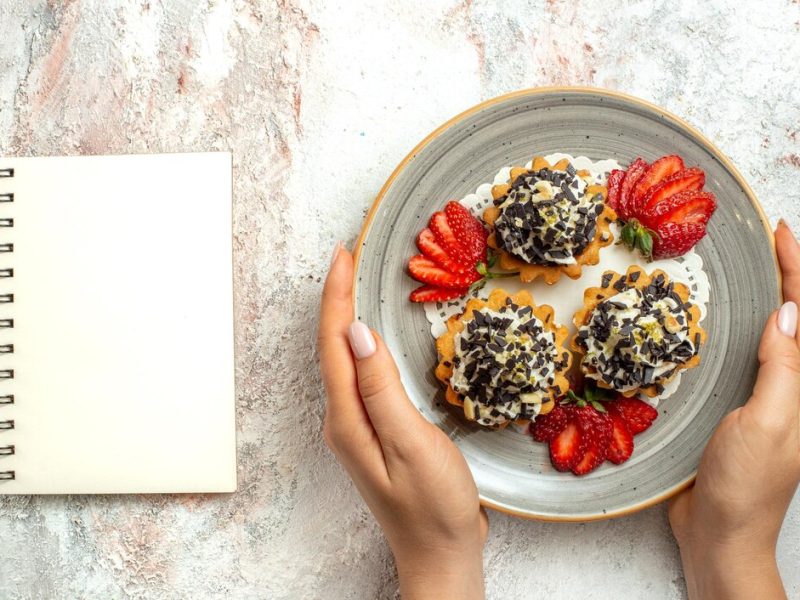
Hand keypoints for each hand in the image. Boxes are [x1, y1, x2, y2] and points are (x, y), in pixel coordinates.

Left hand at [319, 242, 487, 599]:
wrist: (441, 554)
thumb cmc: (433, 505)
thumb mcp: (411, 444)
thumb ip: (382, 389)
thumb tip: (358, 332)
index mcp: (348, 418)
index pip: (335, 343)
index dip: (337, 296)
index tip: (343, 254)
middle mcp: (344, 418)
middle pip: (333, 347)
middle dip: (336, 298)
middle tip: (347, 256)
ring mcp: (357, 425)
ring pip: (345, 359)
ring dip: (347, 317)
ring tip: (355, 280)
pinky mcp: (375, 430)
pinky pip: (361, 375)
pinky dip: (363, 344)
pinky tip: (372, 334)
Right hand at [668, 221, 799, 599]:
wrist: (719, 531)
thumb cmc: (746, 483)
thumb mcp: (768, 422)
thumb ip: (782, 368)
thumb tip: (786, 314)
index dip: (797, 271)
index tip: (780, 233)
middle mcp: (790, 386)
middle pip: (793, 319)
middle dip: (785, 276)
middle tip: (766, 239)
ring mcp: (764, 396)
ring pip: (766, 334)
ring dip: (760, 299)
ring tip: (746, 267)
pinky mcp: (737, 407)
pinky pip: (740, 357)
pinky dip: (732, 330)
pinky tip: (718, 321)